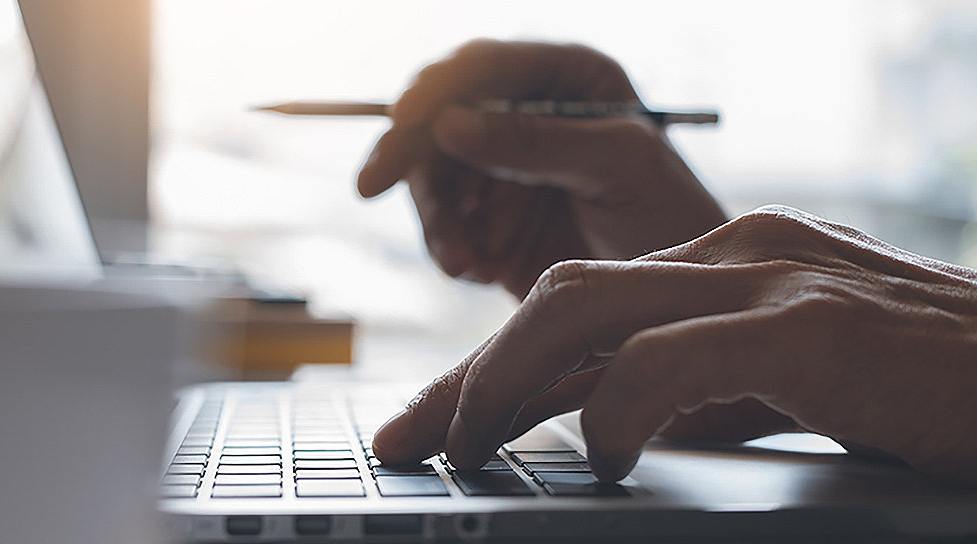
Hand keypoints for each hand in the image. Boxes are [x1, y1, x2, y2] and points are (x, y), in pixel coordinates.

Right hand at [358, 39, 726, 295]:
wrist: (676, 308)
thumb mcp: (620, 169)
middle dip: (410, 156)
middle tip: (371, 185)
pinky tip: (480, 270)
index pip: (485, 64)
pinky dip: (448, 249)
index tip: (404, 116)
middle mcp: (526, 116)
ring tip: (462, 261)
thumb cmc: (677, 220)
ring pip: (431, 176)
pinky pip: (440, 226)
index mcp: (566, 79)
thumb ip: (538, 142)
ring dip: (435, 218)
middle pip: (439, 116)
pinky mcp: (487, 223)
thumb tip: (450, 122)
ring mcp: (502, 171)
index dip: (436, 85)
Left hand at [372, 205, 976, 484]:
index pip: (575, 308)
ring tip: (466, 451)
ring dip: (502, 384)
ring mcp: (772, 280)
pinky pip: (665, 359)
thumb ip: (700, 391)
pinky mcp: (814, 328)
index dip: (487, 367)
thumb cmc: (928, 391)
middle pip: (554, 301)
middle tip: (409, 441)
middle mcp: (736, 251)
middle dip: (468, 374)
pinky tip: (601, 455)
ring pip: (580, 312)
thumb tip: (603, 430)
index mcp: (727, 261)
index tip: (429, 424)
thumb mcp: (788, 385)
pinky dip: (612, 410)